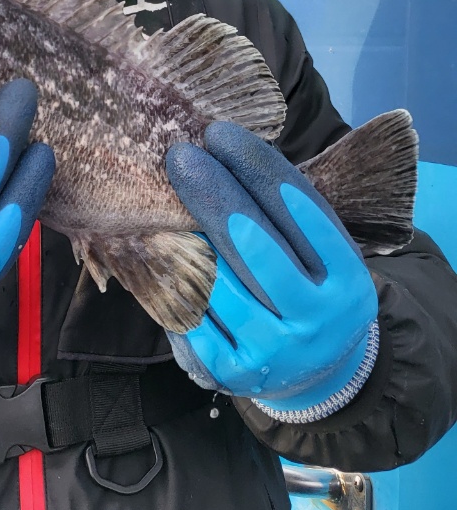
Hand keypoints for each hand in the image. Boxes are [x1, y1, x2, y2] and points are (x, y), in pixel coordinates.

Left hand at [164, 122, 378, 415]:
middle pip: (257, 250)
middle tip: (181, 156)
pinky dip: (173, 284)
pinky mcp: (231, 374)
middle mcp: (319, 322)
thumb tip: (224, 151)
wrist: (313, 371)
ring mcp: (276, 353)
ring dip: (187, 241)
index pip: (306, 218)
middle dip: (215, 196)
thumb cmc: (306, 287)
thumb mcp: (319, 254)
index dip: (262, 172)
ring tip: (165, 209)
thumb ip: (286, 215)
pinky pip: (190, 318)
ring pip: (218, 284)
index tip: (222, 136)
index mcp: (348, 282)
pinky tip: (161, 258)